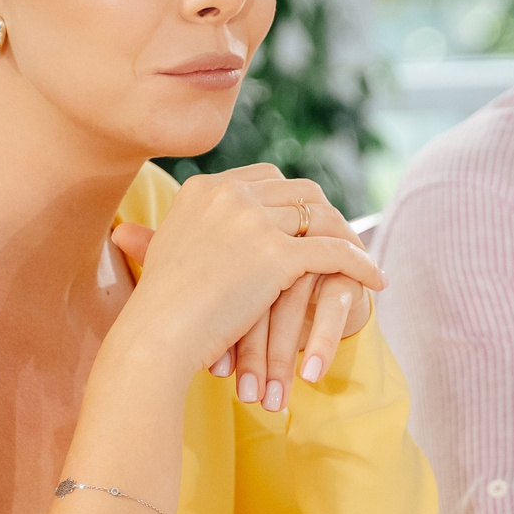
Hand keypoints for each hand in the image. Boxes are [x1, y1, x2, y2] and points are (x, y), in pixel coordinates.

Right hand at [105, 167, 383, 395]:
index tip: (309, 219)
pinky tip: (376, 282)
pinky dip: (359, 265)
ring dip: (347, 237)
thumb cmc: (157, 308)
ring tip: (362, 259)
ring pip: (321, 217)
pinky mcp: (276, 254)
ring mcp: (253, 221)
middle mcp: (229, 193)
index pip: (266, 177)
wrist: (155, 336)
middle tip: (343, 237)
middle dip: (325, 213)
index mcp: (204, 188)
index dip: (294, 198)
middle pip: (298, 191)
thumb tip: (137, 228)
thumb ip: (180, 231)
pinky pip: (334, 252)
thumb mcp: (166, 252)